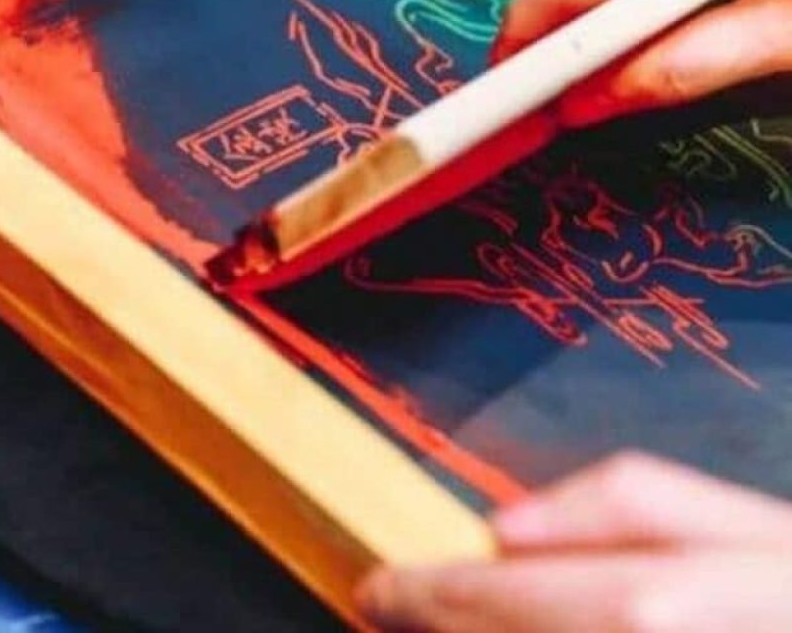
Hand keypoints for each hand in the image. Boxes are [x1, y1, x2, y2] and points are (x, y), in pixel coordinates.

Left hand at [357, 452, 791, 632]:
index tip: (374, 586)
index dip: (416, 592)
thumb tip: (506, 526)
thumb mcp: (724, 522)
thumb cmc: (788, 588)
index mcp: (638, 607)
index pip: (486, 597)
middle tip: (387, 603)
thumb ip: (613, 503)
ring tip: (433, 622)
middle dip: (429, 626)